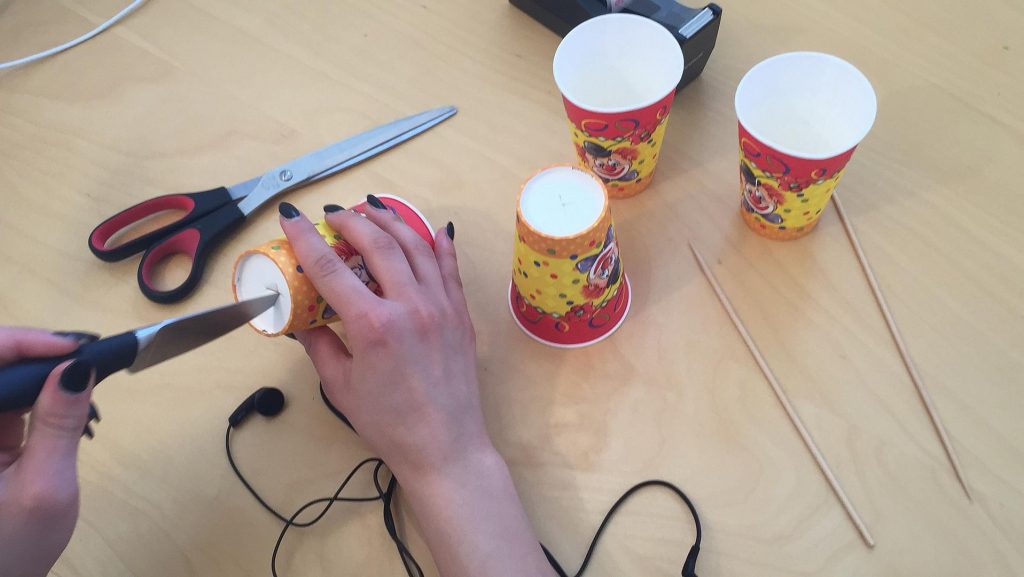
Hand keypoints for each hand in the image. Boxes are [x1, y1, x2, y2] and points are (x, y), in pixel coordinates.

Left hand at [0, 328, 95, 576]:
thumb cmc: (12, 545)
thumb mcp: (45, 486)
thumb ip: (59, 423)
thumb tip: (78, 365)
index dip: (25, 342)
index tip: (75, 348)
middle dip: (37, 351)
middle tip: (88, 356)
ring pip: (2, 376)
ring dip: (39, 369)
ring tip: (84, 372)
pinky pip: (6, 397)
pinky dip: (36, 389)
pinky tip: (64, 394)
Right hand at [280, 200, 489, 478]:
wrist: (446, 448)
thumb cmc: (390, 424)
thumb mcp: (341, 386)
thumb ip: (318, 345)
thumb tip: (300, 320)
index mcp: (373, 324)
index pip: (330, 268)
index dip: (306, 238)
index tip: (292, 218)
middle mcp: (410, 306)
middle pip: (378, 244)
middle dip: (352, 221)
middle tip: (333, 213)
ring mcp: (441, 307)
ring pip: (416, 247)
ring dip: (392, 223)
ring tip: (373, 210)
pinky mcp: (461, 315)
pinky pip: (450, 268)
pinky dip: (439, 245)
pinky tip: (432, 230)